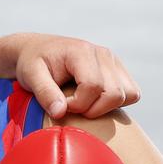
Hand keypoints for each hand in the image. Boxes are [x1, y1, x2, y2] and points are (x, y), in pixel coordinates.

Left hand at [11, 33, 139, 119]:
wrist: (37, 50)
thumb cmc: (32, 62)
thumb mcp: (30, 75)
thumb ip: (44, 93)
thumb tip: (60, 113)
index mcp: (81, 51)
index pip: (93, 86)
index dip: (78, 104)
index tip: (61, 105)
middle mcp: (103, 54)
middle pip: (115, 94)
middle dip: (93, 109)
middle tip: (71, 107)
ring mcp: (113, 62)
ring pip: (130, 95)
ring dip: (107, 107)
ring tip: (83, 103)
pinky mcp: (118, 70)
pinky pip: (132, 94)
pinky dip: (116, 103)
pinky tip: (94, 101)